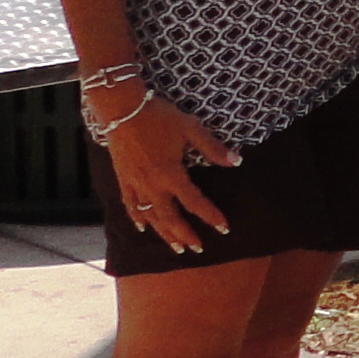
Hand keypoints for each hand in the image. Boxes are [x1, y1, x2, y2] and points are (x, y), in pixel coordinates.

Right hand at [105, 97, 239, 255]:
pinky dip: (136, 218)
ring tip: (176, 247)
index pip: (195, 202)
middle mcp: (152, 184)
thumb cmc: (158, 116)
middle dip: (185, 235)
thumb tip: (236, 161)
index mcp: (171, 174)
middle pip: (170, 217)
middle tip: (198, 249)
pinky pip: (129, 204)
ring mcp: (135, 183)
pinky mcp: (122, 178)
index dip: (211, 216)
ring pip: (150, 216)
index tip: (224, 229)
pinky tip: (142, 227)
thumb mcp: (190, 128)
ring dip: (164, 233)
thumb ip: (213, 148)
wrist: (122, 108)